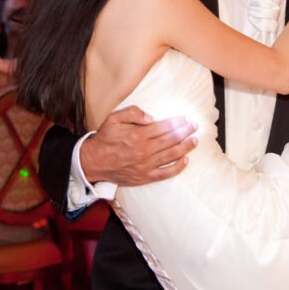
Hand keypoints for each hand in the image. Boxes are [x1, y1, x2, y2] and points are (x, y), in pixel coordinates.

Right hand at [81, 106, 197, 185]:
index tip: (187, 119)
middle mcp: (144, 151)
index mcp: (137, 135)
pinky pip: (165, 173)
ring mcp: (145, 165)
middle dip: (185, 132)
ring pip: (171, 156)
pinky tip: (185, 161)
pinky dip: (177, 168)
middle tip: (195, 127)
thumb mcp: (113, 118)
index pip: (164, 127)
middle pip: (171, 140)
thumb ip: (132, 113)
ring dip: (185, 148)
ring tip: (194, 141)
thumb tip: (151, 117)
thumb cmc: (105, 138)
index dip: (178, 122)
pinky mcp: (145, 177)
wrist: (94, 162)